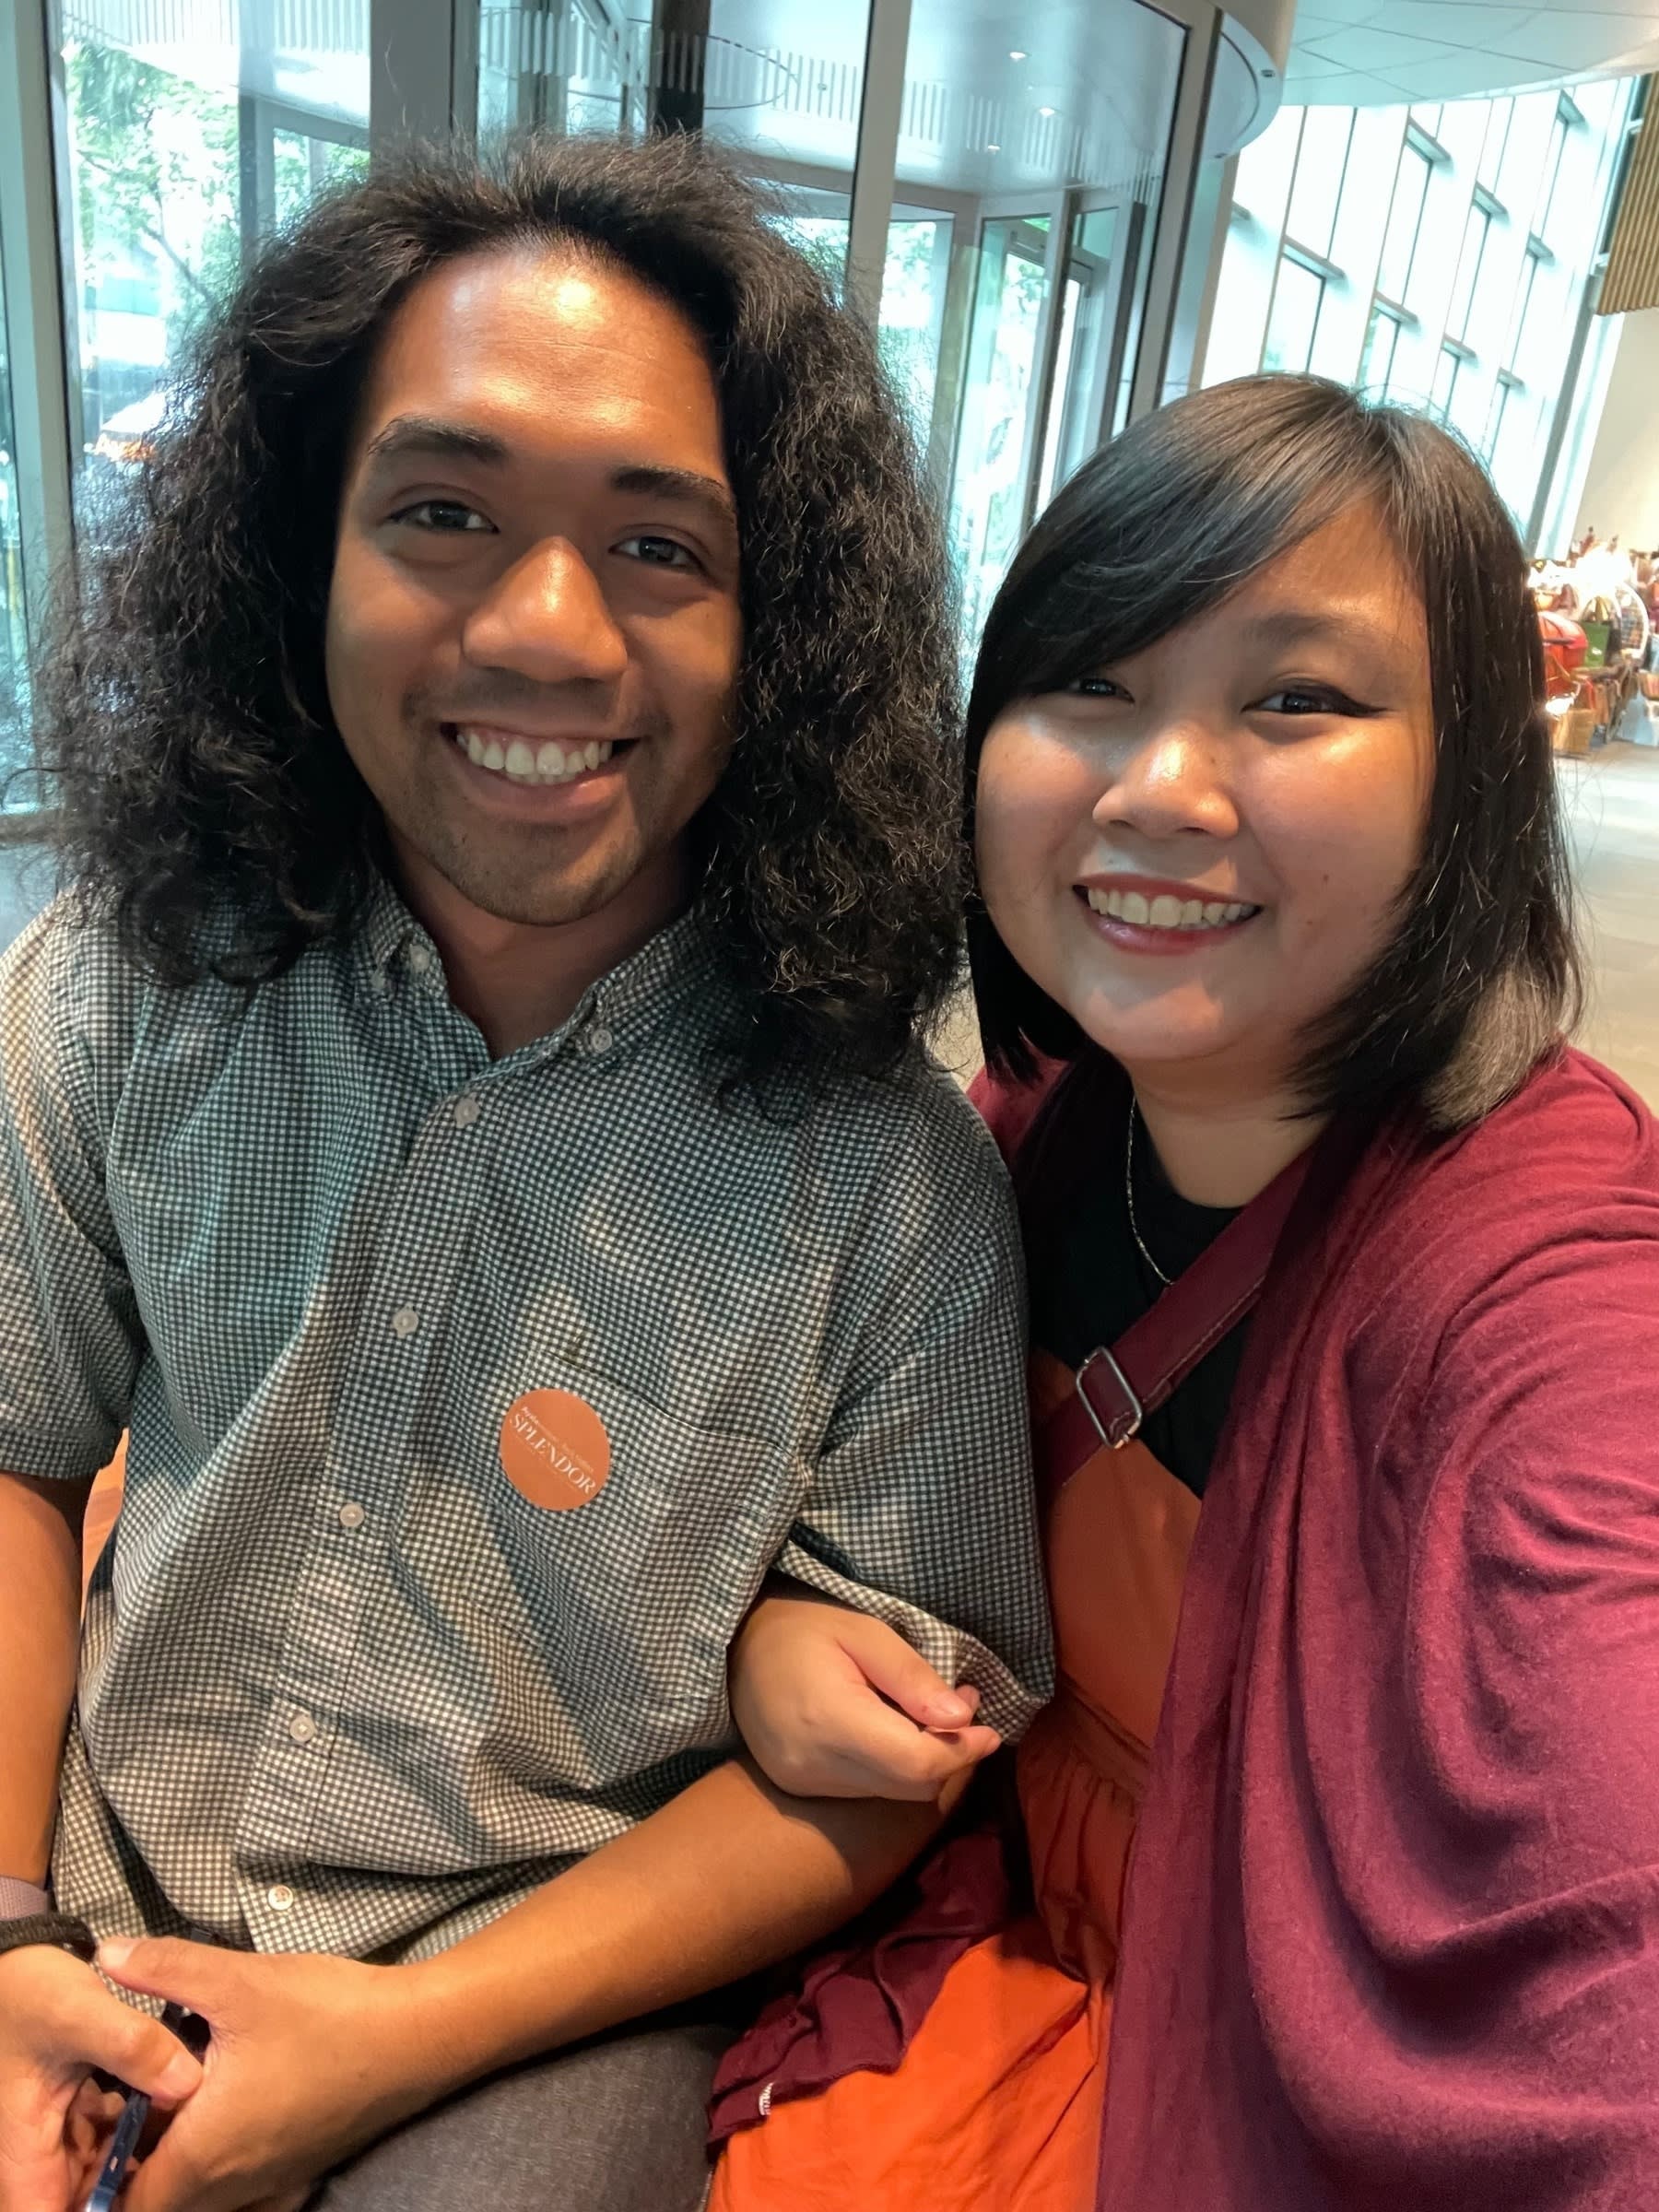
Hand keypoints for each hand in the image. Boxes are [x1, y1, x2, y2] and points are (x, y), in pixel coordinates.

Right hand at [0, 1940, 202, 2211]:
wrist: (14, 1965)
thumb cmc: (30, 1993)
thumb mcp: (80, 2012)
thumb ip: (130, 2046)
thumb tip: (188, 2084)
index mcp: (23, 2150)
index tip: (143, 2199)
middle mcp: (36, 2154)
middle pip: (79, 2202)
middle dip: (122, 2190)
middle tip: (179, 2158)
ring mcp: (56, 2136)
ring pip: (96, 2175)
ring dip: (132, 2162)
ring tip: (183, 2130)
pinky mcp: (74, 2114)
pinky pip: (105, 2142)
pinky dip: (133, 2132)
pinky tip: (170, 2104)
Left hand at [95, 1937, 460, 2211]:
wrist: (421, 2035)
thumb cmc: (326, 2012)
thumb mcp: (238, 1980)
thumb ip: (164, 1968)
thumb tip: (105, 1955)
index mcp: (204, 2153)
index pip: (128, 2203)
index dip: (102, 2175)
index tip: (99, 2124)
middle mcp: (232, 2185)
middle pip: (161, 2202)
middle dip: (135, 2167)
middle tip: (129, 2105)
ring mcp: (270, 2183)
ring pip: (200, 2198)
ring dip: (177, 2164)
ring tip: (171, 2104)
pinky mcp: (299, 2171)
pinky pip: (239, 2192)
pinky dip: (217, 2170)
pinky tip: (226, 2113)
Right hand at [730, 1584, 1000, 1802]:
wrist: (734, 1644)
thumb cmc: (804, 1626)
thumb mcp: (864, 1631)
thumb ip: (912, 1677)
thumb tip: (962, 1717)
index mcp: (830, 1720)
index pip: (917, 1763)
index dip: (962, 1751)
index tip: (988, 1727)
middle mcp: (814, 1764)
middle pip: (910, 1786)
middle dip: (949, 1753)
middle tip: (965, 1706)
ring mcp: (802, 1782)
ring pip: (892, 1792)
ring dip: (922, 1761)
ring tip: (930, 1712)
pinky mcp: (798, 1788)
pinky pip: (866, 1790)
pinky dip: (891, 1766)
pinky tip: (893, 1729)